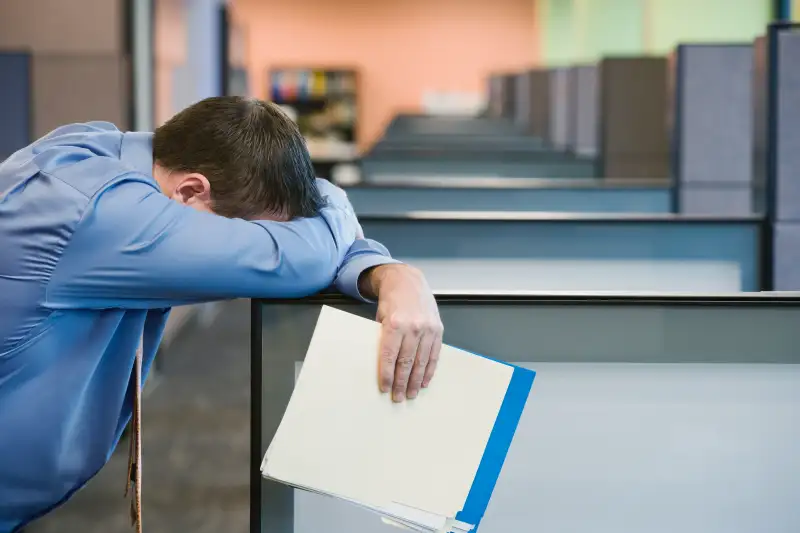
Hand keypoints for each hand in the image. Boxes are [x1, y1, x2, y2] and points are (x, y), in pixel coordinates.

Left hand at [360, 264, 442, 401]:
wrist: (408, 281)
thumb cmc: (391, 300)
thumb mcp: (381, 317)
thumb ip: (383, 338)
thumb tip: (383, 364)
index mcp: (395, 324)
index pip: (390, 356)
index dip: (387, 375)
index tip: (385, 389)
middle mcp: (413, 327)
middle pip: (406, 362)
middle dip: (401, 383)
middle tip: (398, 398)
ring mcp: (428, 329)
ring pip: (421, 361)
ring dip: (416, 380)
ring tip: (411, 394)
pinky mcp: (438, 329)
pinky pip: (434, 354)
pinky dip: (429, 370)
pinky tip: (424, 381)